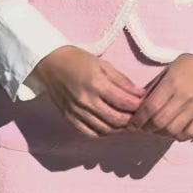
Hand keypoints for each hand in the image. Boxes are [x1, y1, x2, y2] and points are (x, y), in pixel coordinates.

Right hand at [28, 46, 146, 136]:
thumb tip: (140, 94)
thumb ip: (122, 80)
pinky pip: (90, 133)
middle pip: (116, 119)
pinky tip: (108, 125)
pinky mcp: (69, 118)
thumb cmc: (77, 60)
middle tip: (136, 114)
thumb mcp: (103, 64)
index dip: (138, 105)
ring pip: (105, 129)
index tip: (143, 103)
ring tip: (124, 120)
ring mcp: (77, 111)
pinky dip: (103, 132)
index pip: (124, 102)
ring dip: (118, 128)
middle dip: (131, 119)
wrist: (49, 63)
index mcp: (96, 83)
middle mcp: (86, 100)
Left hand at [126, 54, 192, 141]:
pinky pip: (189, 133)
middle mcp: (184, 97)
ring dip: (160, 134)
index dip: (138, 119)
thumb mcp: (167, 72)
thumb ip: (154, 90)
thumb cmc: (187, 66)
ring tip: (156, 130)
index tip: (132, 124)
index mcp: (172, 83)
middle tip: (142, 127)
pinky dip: (178, 136)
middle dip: (146, 128)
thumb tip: (138, 109)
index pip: (150, 107)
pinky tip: (172, 132)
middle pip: (159, 122)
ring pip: (173, 130)